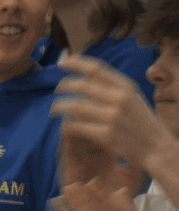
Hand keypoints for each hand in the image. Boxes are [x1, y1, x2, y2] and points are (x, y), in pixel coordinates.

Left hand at [53, 55, 165, 172]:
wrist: (156, 147)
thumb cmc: (140, 121)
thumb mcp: (132, 97)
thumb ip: (111, 87)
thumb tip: (84, 76)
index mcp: (126, 87)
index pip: (96, 69)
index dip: (76, 63)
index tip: (62, 63)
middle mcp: (119, 99)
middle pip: (81, 86)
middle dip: (64, 86)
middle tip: (57, 89)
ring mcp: (112, 117)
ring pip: (75, 106)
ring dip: (59, 106)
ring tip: (54, 109)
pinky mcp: (105, 135)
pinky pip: (76, 126)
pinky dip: (66, 124)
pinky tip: (64, 124)